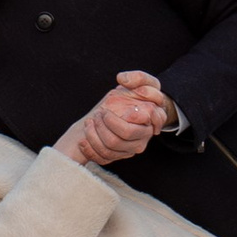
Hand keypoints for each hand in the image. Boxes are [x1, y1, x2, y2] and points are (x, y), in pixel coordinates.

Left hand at [57, 73, 174, 165]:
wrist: (126, 109)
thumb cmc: (136, 93)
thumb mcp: (141, 81)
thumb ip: (137, 77)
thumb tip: (122, 79)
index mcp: (153, 120)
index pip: (135, 125)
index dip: (115, 121)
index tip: (104, 111)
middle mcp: (144, 137)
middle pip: (121, 137)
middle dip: (104, 125)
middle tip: (98, 114)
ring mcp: (132, 148)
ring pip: (110, 149)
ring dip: (94, 135)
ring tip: (89, 122)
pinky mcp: (120, 155)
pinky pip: (103, 158)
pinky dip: (90, 149)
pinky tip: (83, 139)